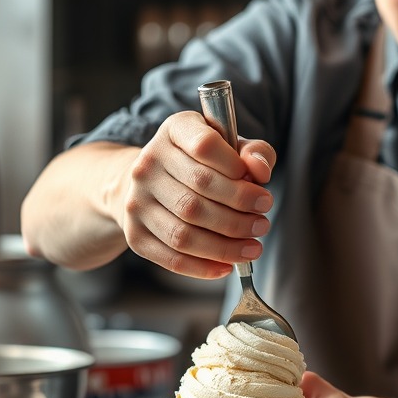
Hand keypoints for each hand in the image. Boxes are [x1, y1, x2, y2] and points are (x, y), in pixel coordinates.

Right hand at [121, 110, 276, 279]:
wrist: (149, 183)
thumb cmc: (201, 164)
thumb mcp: (230, 146)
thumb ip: (254, 152)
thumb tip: (260, 171)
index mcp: (175, 130)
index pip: (205, 145)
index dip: (237, 169)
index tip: (262, 191)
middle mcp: (148, 162)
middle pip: (199, 191)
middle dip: (240, 212)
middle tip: (263, 224)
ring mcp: (137, 199)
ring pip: (185, 230)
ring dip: (226, 245)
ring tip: (253, 248)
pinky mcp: (134, 233)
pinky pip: (171, 257)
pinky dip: (203, 267)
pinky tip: (227, 266)